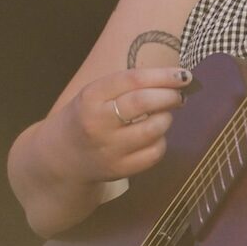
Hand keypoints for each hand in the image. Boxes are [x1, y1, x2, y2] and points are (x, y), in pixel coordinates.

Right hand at [61, 65, 192, 182]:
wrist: (62, 156)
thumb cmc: (87, 116)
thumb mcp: (96, 94)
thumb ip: (129, 86)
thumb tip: (176, 79)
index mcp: (91, 97)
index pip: (133, 80)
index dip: (164, 75)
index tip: (184, 75)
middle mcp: (98, 123)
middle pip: (143, 103)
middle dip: (169, 95)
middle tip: (179, 95)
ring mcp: (109, 149)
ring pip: (153, 129)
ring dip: (166, 118)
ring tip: (164, 114)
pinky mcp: (119, 170)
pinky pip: (154, 154)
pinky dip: (161, 141)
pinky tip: (155, 136)